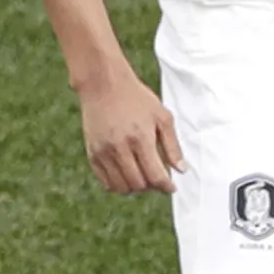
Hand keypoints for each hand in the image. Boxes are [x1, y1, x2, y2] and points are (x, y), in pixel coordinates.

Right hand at [80, 68, 182, 193]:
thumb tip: (181, 170)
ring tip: (144, 177)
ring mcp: (103, 152)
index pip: (155, 175)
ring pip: (121, 187)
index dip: (166, 186)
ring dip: (135, 187)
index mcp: (140, 139)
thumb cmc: (137, 99)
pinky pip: (105, 181)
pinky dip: (119, 184)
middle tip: (158, 179)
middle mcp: (119, 148)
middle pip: (138, 184)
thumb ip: (173, 145)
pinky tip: (128, 174)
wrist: (104, 85)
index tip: (172, 188)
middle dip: (152, 187)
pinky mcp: (92, 154)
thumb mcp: (162, 117)